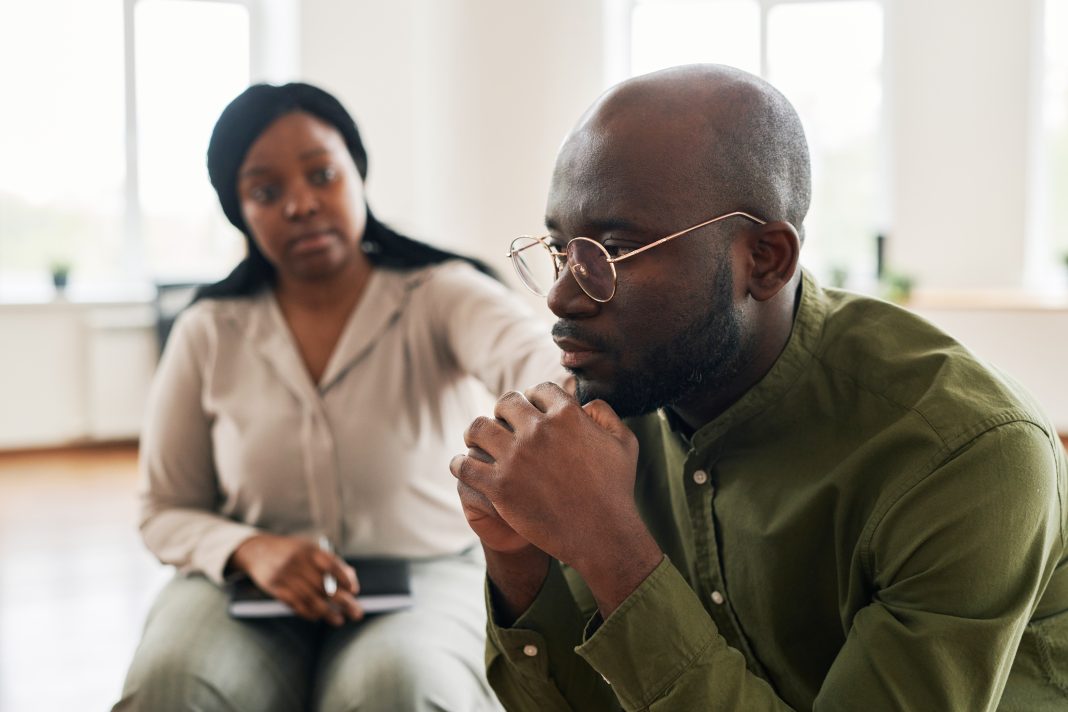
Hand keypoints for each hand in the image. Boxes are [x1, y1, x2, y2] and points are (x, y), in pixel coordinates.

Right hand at [229, 533, 362, 624]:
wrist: (257, 550)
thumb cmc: (291, 551)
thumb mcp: (309, 549)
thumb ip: (330, 562)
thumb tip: (351, 578)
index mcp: (309, 550)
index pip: (331, 565)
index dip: (344, 578)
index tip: (355, 590)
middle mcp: (298, 563)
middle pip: (324, 586)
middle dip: (343, 601)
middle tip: (357, 613)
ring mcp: (286, 577)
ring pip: (310, 599)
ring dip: (327, 613)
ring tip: (340, 621)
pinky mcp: (276, 589)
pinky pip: (295, 604)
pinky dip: (308, 612)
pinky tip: (319, 617)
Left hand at [450, 383, 661, 613]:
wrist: (602, 535)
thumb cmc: (615, 490)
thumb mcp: (624, 443)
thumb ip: (606, 414)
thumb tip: (585, 403)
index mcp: (567, 415)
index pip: (538, 390)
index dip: (534, 398)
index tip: (530, 410)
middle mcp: (538, 430)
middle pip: (506, 403)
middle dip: (504, 412)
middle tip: (501, 425)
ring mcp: (516, 458)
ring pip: (478, 428)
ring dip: (476, 433)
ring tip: (475, 441)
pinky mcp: (500, 486)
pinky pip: (466, 465)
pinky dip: (461, 463)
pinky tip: (463, 466)